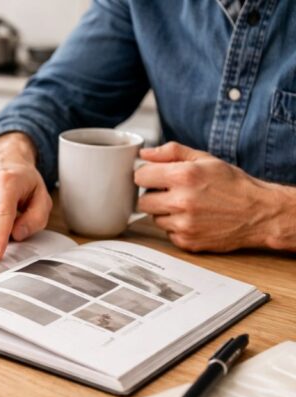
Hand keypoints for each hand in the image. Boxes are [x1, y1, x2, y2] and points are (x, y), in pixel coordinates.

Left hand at [136, 142, 294, 251]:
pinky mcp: (187, 242)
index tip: (156, 177)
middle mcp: (181, 201)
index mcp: (183, 176)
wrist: (259, 213)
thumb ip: (172, 152)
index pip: (140, 177)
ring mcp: (183, 224)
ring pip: (154, 218)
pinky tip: (194, 219)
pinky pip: (167, 233)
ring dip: (165, 212)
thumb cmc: (233, 184)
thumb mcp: (205, 159)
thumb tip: (144, 153)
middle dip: (154, 195)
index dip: (148, 176)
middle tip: (173, 193)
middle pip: (143, 201)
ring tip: (188, 206)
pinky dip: (176, 227)